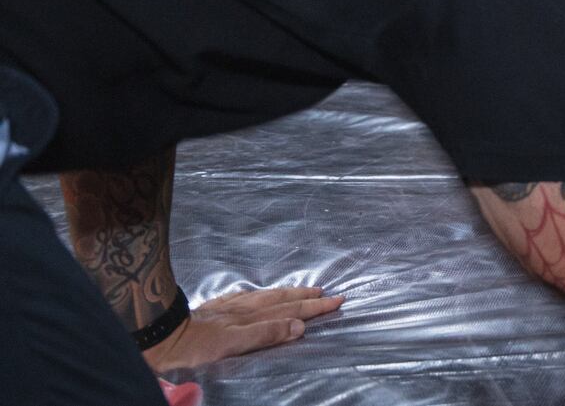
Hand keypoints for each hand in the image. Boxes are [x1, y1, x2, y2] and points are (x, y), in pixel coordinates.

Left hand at [143, 285, 343, 370]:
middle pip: (281, 300)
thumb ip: (264, 334)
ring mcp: (227, 307)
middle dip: (306, 297)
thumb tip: (299, 325)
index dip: (313, 307)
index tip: (337, 301)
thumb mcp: (230, 345)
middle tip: (329, 293)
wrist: (156, 334)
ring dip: (287, 293)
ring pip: (265, 297)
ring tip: (303, 289)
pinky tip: (255, 294)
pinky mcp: (211, 309)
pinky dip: (257, 295)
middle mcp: (242, 309)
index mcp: (250, 319)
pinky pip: (242, 297)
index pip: (289, 310)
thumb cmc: (191, 346)